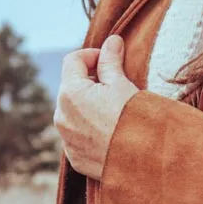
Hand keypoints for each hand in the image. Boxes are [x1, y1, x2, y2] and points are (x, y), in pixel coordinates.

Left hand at [55, 34, 138, 179]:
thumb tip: (112, 41)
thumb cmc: (133, 120)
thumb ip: (111, 61)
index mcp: (70, 92)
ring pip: (73, 113)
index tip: (109, 60)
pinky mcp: (75, 158)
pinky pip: (77, 137)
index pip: (72, 61)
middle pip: (71, 87)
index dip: (91, 55)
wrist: (142, 162)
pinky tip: (110, 133)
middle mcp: (61, 116)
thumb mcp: (122, 85)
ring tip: (113, 112)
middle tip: (114, 86)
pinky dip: (89, 130)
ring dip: (88, 107)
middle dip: (89, 82)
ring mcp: (66, 139)